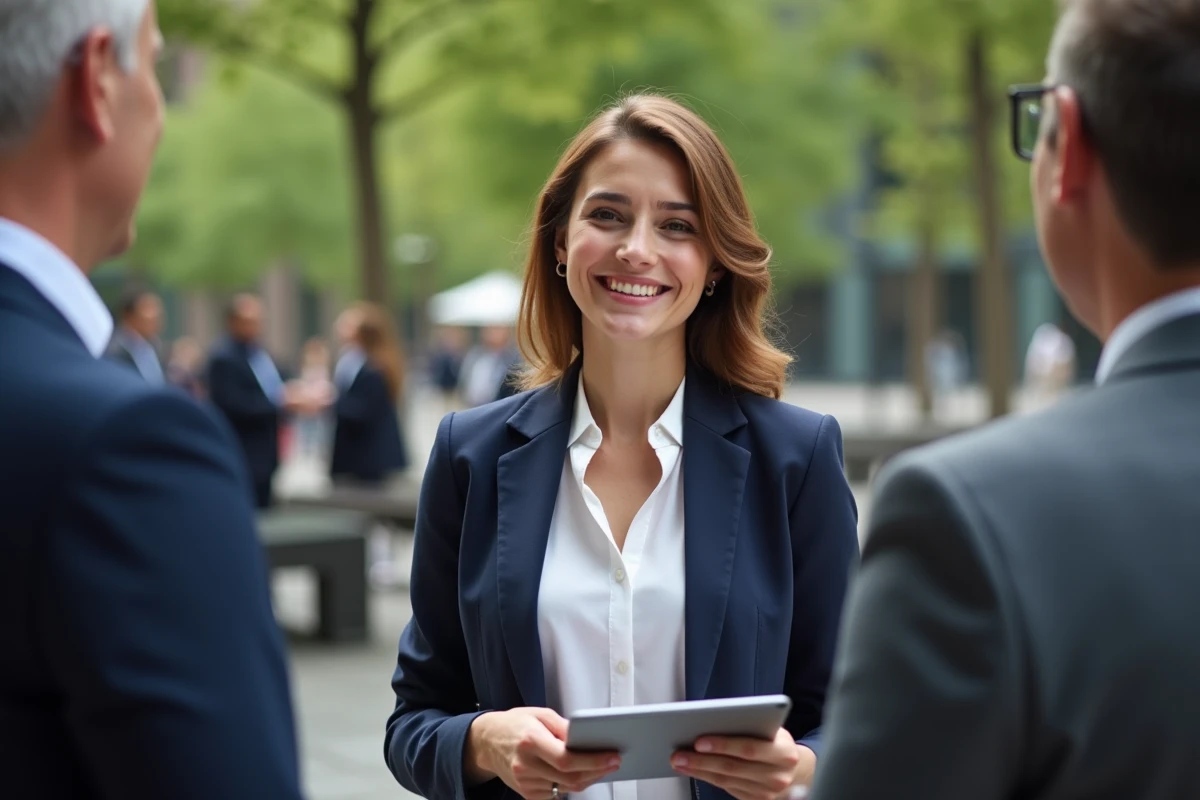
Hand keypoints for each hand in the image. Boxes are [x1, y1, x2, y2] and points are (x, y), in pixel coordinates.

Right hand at [466, 707, 620, 798]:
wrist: (487, 741)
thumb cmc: (515, 724)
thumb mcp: (540, 714)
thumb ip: (564, 726)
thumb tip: (586, 738)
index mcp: (530, 741)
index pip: (567, 759)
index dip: (593, 761)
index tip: (612, 756)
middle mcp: (525, 765)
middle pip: (570, 778)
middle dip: (597, 771)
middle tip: (614, 762)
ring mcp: (525, 782)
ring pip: (566, 788)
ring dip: (588, 779)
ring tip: (602, 767)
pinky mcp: (526, 793)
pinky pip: (556, 794)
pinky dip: (571, 785)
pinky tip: (581, 774)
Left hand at [671, 727, 814, 799]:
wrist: (796, 771)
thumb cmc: (776, 743)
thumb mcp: (772, 729)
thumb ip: (750, 726)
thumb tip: (711, 721)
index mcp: (784, 751)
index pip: (749, 748)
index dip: (723, 745)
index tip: (699, 740)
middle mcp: (777, 776)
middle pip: (732, 768)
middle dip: (702, 761)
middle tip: (678, 753)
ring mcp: (767, 793)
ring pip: (726, 781)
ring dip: (699, 771)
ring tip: (679, 760)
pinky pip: (727, 789)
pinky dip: (706, 778)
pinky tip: (692, 770)